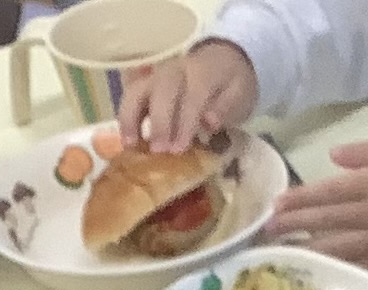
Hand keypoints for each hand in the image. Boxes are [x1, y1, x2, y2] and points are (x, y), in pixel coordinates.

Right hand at [116, 39, 256, 152]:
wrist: (222, 60)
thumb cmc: (231, 83)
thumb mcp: (241, 94)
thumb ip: (226, 107)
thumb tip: (209, 122)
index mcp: (202, 72)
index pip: (191, 97)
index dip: (184, 124)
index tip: (179, 149)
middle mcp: (175, 70)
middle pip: (160, 91)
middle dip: (158, 122)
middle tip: (157, 151)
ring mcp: (156, 76)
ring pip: (137, 90)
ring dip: (130, 118)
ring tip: (130, 145)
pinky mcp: (146, 85)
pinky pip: (130, 98)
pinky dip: (126, 118)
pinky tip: (127, 142)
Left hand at [267, 139, 367, 269]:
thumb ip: (363, 152)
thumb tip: (331, 158)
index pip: (328, 192)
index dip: (300, 199)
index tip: (276, 204)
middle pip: (327, 221)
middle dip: (294, 226)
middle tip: (267, 231)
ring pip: (340, 247)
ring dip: (309, 250)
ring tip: (283, 253)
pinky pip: (361, 264)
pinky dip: (338, 267)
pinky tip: (318, 269)